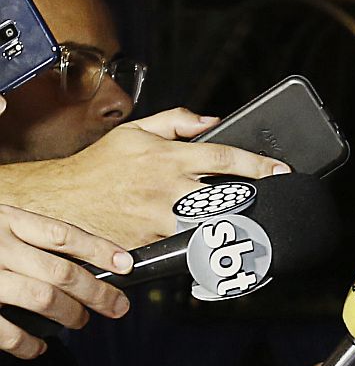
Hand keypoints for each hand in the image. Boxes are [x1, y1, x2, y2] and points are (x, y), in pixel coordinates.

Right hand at [0, 108, 289, 247]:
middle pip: (226, 195)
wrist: (61, 201)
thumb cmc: (100, 167)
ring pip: (211, 223)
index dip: (259, 164)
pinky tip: (215, 243)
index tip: (282, 170)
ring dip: (232, 224)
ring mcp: (161, 218)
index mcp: (169, 157)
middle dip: (253, 199)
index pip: (226, 157)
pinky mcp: (152, 243)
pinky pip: (186, 244)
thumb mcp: (136, 131)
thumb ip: (178, 122)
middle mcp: (169, 188)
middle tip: (272, 201)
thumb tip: (213, 121)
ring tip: (248, 224)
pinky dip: (202, 243)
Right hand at [0, 204, 132, 357]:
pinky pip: (4, 331)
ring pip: (42, 298)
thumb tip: (77, 258)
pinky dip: (28, 343)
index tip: (127, 264)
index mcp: (5, 220)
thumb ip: (25, 235)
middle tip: (117, 307)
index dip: (99, 250)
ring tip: (80, 322)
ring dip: (71, 315)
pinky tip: (39, 347)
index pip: (63, 234)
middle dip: (99, 292)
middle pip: (62, 271)